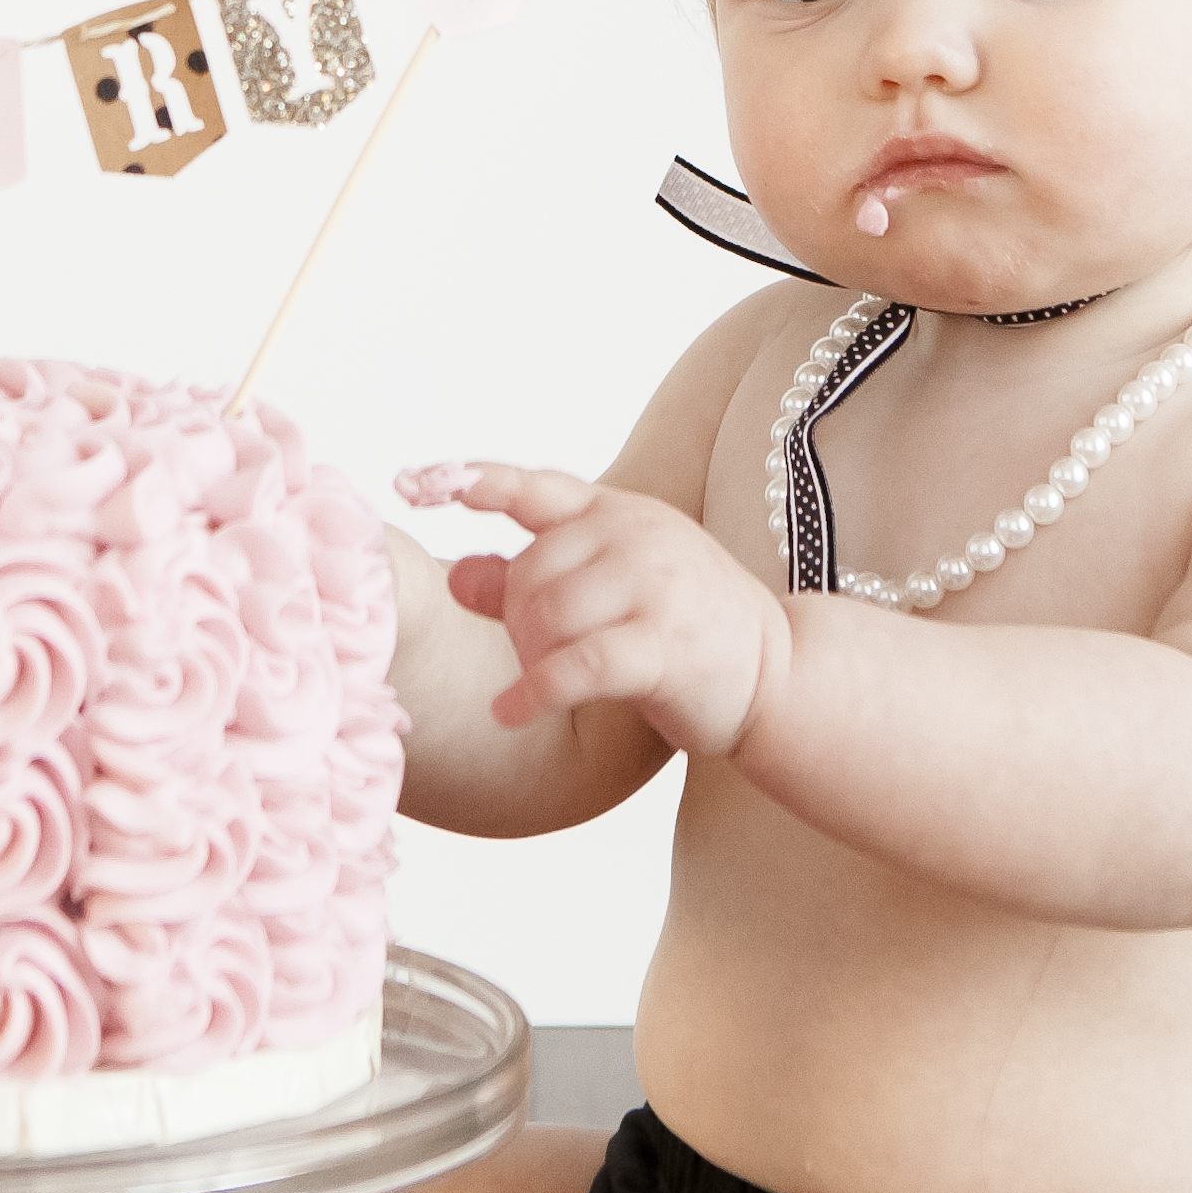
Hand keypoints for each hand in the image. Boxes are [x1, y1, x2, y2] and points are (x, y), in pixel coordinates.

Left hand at [396, 462, 788, 758]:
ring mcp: (655, 587)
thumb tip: (456, 574)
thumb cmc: (683, 627)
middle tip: (537, 654)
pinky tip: (511, 710)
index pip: (534, 487)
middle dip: (517, 621)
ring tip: (540, 681)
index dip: (474, 482)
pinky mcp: (664, 646)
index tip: (414, 484)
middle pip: (529, 572)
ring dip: (529, 657)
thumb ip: (533, 577)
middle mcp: (637, 535)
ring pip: (546, 616)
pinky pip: (574, 666)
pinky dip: (535, 691)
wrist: (778, 671)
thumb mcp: (611, 587)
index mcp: (620, 512)